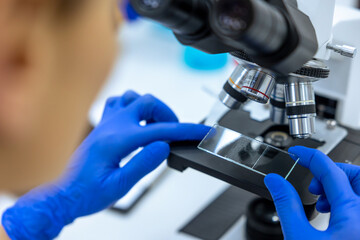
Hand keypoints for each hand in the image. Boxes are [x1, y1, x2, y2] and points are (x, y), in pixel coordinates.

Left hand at [2, 91, 209, 239]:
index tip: (202, 131)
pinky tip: (137, 121)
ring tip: (157, 126)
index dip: (185, 130)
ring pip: (133, 98)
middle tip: (175, 133)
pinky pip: (119, 103)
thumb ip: (143, 163)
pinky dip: (134, 106)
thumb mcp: (119, 186)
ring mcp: (106, 123)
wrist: (64, 194)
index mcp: (118, 141)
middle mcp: (112, 126)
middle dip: (168, 115)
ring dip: (151, 108)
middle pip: (147, 103)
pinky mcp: (103, 126)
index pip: (160, 130)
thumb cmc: (87, 193)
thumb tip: (164, 145)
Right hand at [264, 146, 359, 239]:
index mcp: (353, 213)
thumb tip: (275, 181)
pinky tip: (330, 212)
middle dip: (333, 171)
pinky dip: (345, 199)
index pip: (330, 170)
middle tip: (314, 182)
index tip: (296, 153)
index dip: (309, 156)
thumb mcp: (299, 237)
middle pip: (356, 174)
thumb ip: (287, 206)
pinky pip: (359, 203)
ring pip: (359, 188)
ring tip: (320, 200)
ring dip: (339, 186)